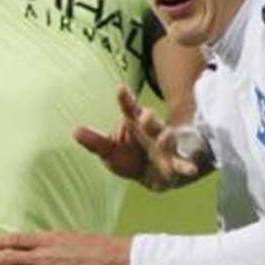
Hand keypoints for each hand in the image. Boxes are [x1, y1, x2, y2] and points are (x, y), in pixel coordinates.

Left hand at [74, 85, 210, 191]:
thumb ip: (95, 142)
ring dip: (167, 137)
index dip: (125, 100)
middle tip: (146, 115)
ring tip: (167, 135)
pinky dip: (187, 166)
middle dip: (149, 119)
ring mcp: (166, 147)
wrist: (155, 176)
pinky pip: (182, 164)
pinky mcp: (176, 163)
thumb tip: (74, 130)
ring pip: (168, 139)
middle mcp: (152, 132)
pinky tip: (191, 169)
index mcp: (136, 125)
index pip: (130, 110)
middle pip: (151, 123)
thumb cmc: (131, 159)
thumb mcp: (110, 152)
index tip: (120, 88)